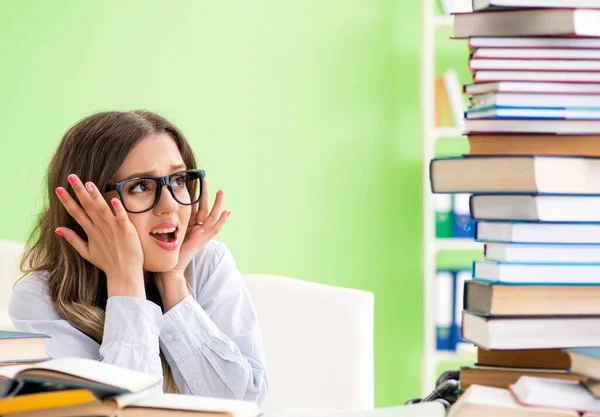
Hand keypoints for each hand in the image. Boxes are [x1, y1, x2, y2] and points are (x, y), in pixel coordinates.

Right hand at [55, 174, 145, 297]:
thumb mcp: (86, 252)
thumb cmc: (107, 263)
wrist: (124, 274)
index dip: (67, 200)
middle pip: (87, 206)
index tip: (58, 188)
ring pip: (102, 209)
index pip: (76, 212)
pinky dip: (118, 209)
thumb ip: (72, 239)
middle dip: (78, 191)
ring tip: (88, 184)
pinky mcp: (126, 231)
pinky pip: (121, 218)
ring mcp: (113, 229)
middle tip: (71, 176)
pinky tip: (114, 199)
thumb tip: (57, 229)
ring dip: (95, 197)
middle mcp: (100, 228)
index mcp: (90, 231)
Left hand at [154, 179, 229, 309]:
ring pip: (212, 215)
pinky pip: (215, 229)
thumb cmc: (162, 252)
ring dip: (217, 203)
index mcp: (186, 227)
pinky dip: (222, 221)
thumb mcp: (161, 231)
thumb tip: (145, 208)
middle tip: (206, 180)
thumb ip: (158, 221)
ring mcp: (201, 234)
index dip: (195, 196)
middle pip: (203, 208)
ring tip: (221, 191)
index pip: (192, 208)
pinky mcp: (203, 240)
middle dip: (205, 194)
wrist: (168, 268)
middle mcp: (195, 229)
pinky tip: (227, 212)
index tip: (194, 182)